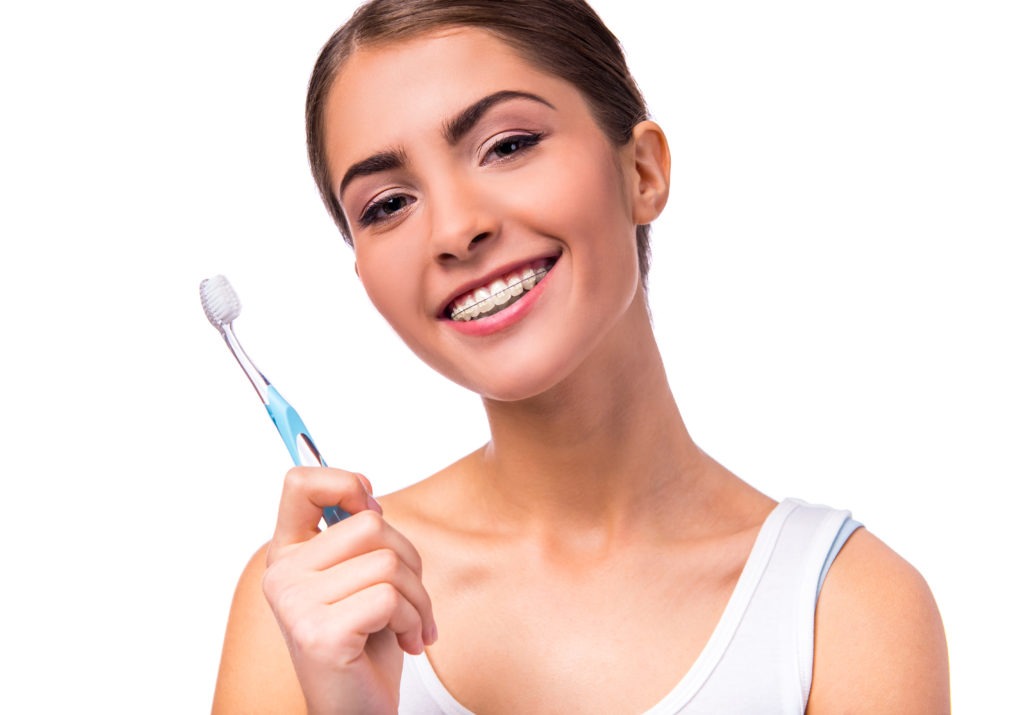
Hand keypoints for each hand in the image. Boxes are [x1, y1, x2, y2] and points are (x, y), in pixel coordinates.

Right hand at [262, 467, 436, 713]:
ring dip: (417, 598)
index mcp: (288, 553)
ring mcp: (296, 606)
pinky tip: (406, 643)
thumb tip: (366, 492)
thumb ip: (357, 535)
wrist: (359, 710)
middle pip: (370, 524)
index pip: (300, 483)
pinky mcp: (320, 634)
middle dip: (408, 560)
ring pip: (387, 562)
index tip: (368, 503)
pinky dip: (413, 621)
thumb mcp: (361, 576)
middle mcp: (282, 575)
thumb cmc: (367, 640)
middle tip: (408, 598)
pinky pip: (390, 598)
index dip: (344, 482)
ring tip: (409, 626)